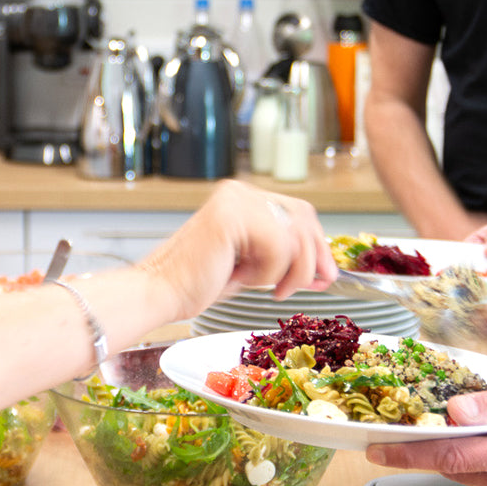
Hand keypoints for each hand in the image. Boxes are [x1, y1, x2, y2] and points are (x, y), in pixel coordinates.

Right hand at [140, 181, 335, 317]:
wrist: (160, 292)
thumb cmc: (197, 283)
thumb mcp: (254, 269)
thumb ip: (287, 262)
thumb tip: (326, 272)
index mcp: (243, 199)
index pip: (300, 213)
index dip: (318, 245)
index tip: (325, 276)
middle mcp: (241, 193)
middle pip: (305, 218)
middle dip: (313, 259)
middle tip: (301, 286)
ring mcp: (236, 200)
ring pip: (295, 235)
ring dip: (287, 271)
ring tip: (260, 284)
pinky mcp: (231, 216)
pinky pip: (278, 247)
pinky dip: (268, 272)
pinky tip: (243, 277)